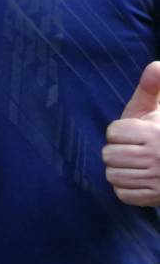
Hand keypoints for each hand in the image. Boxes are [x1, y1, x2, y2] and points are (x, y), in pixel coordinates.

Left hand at [103, 61, 159, 206]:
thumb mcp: (158, 109)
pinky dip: (127, 189)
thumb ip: (152, 87)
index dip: (120, 132)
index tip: (134, 133)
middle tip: (134, 150)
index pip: (113, 132)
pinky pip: (123, 194)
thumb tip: (157, 66)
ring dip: (120, 170)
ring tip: (136, 164)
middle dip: (118, 152)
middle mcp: (157, 157)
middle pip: (109, 155)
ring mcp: (157, 179)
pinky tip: (139, 180)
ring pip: (113, 176)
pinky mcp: (157, 198)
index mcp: (155, 133)